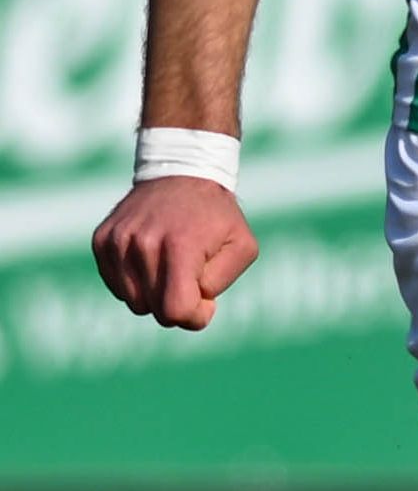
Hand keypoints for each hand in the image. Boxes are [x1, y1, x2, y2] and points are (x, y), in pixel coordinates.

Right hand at [92, 177, 258, 331]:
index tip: (206, 301)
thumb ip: (219, 283)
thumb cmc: (217, 216)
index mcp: (179, 246)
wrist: (182, 173)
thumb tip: (190, 307)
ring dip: (156, 294)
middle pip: (154, 310)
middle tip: (191, 277)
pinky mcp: (101, 240)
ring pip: (134, 302)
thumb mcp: (242, 247)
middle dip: (177, 303)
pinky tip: (152, 260)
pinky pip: (117, 287)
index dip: (194, 317)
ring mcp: (117, 241)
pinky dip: (137, 283)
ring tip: (172, 266)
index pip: (175, 309)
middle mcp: (142, 244)